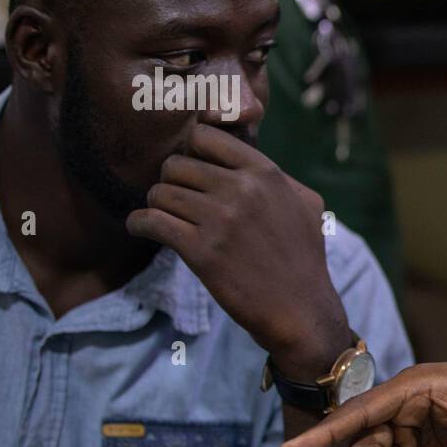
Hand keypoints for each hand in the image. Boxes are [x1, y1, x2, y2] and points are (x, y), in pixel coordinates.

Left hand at [126, 124, 348, 376]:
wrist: (300, 309)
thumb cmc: (304, 258)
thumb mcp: (307, 205)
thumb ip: (280, 177)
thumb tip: (250, 159)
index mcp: (266, 173)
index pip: (206, 136)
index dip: (193, 151)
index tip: (193, 170)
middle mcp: (241, 190)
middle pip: (176, 164)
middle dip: (172, 181)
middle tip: (179, 201)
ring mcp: (220, 219)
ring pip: (159, 192)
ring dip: (157, 205)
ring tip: (166, 218)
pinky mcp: (200, 250)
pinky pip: (150, 221)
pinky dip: (140, 223)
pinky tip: (144, 229)